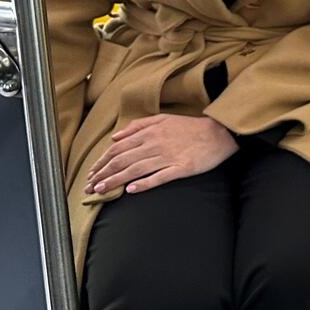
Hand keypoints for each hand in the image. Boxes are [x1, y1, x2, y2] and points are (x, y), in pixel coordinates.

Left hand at [85, 114, 237, 194]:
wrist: (220, 132)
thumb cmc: (191, 127)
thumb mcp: (163, 119)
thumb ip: (138, 126)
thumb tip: (115, 137)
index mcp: (150, 132)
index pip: (118, 148)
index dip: (101, 162)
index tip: (91, 174)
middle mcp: (155, 144)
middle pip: (122, 160)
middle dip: (102, 174)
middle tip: (89, 187)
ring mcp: (168, 156)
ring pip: (135, 170)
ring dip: (115, 181)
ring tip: (101, 190)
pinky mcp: (181, 167)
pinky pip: (160, 177)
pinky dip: (144, 184)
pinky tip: (131, 190)